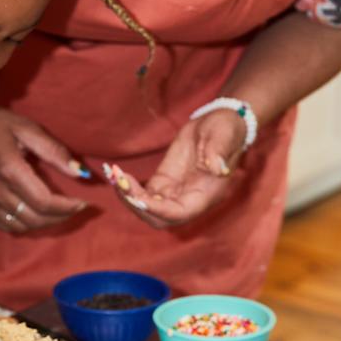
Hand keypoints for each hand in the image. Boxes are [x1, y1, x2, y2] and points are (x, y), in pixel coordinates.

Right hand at [0, 100, 88, 233]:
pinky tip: (35, 214)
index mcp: (10, 169)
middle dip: (61, 217)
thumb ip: (55, 152)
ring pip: (22, 226)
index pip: (45, 202)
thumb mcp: (28, 129)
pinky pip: (5, 225)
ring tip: (58, 212)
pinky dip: (25, 225)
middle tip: (75, 207)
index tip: (84, 203)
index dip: (68, 207)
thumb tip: (82, 174)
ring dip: (44, 223)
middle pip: (35, 218)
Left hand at [104, 110, 245, 228]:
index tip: (138, 198)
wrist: (219, 122)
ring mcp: (175, 193)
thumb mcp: (224, 134)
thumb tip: (217, 167)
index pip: (179, 213)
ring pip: (147, 208)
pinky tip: (115, 172)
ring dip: (128, 196)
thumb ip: (219, 151)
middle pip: (159, 218)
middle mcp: (190, 199)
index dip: (158, 210)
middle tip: (120, 182)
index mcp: (207, 194)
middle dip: (137, 205)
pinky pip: (142, 194)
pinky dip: (127, 187)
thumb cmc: (226, 128)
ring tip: (114, 174)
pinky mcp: (164, 183)